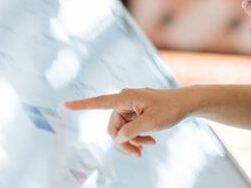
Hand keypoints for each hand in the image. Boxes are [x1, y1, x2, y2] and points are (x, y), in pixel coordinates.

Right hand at [63, 87, 192, 156]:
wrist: (186, 103)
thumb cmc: (170, 109)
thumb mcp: (151, 123)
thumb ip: (131, 131)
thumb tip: (117, 139)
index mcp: (126, 98)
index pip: (99, 102)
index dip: (81, 105)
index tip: (64, 104)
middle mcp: (124, 100)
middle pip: (113, 127)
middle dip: (124, 142)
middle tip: (140, 154)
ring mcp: (130, 106)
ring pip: (121, 130)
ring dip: (133, 141)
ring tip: (149, 146)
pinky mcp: (135, 111)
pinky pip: (129, 128)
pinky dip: (138, 136)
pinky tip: (151, 142)